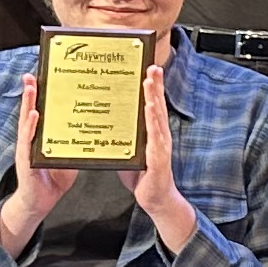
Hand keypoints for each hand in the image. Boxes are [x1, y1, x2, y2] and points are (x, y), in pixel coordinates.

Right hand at [0, 75, 77, 255]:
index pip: (42, 111)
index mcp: (43, 136)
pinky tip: (34, 115)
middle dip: (30, 92)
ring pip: (26, 122)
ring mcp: (27, 148)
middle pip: (31, 111)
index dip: (42, 94)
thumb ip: (76, 140)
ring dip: (28, 104)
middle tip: (31, 73)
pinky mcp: (26, 160)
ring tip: (30, 87)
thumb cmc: (54, 178)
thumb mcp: (68, 154)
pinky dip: (30, 127)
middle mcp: (32, 139)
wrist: (40, 201)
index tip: (44, 75)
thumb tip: (94, 126)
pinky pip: (28, 141)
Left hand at [131, 59, 198, 254]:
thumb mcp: (128, 153)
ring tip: (150, 81)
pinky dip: (153, 120)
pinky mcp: (158, 157)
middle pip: (157, 105)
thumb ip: (122, 139)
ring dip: (154, 97)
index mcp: (151, 133)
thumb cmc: (143, 177)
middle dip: (155, 85)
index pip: (151, 106)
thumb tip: (106, 124)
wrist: (156, 200)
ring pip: (157, 116)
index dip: (150, 88)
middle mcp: (159, 135)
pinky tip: (150, 108)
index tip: (147, 70)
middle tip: (152, 66)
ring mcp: (161, 145)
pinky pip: (155, 135)